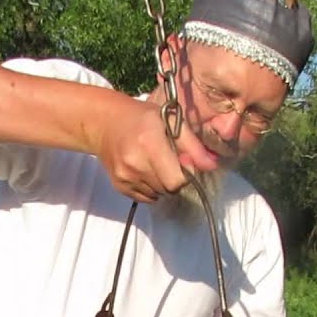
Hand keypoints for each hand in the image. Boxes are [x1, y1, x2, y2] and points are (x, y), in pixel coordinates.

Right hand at [95, 101, 219, 202]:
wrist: (104, 123)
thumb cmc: (141, 118)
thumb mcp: (170, 121)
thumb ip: (192, 146)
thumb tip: (211, 166)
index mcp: (149, 144)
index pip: (176, 180)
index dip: (185, 174)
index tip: (183, 161)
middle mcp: (135, 163)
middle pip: (168, 189)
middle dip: (175, 179)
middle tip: (169, 162)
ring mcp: (125, 177)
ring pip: (158, 195)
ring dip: (163, 184)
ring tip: (155, 164)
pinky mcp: (119, 186)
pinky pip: (146, 198)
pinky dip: (151, 188)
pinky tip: (145, 170)